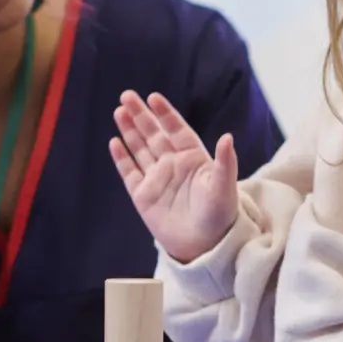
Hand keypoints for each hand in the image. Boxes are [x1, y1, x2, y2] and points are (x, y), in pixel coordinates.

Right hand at [110, 91, 238, 263]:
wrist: (205, 246)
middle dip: (141, 115)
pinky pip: (130, 172)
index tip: (153, 97)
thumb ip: (225, 162)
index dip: (165, 113)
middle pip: (153, 134)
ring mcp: (157, 179)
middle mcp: (173, 164)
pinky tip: (114, 142)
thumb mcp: (224, 187)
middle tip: (127, 95)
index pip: (176, 129)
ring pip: (140, 148)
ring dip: (129, 130)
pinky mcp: (143, 196)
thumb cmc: (220, 215)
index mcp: (193, 158)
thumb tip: (227, 137)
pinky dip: (122, 158)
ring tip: (118, 111)